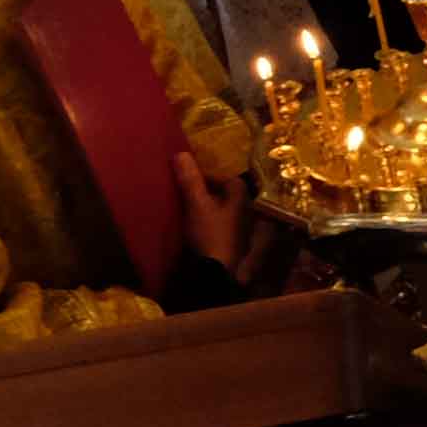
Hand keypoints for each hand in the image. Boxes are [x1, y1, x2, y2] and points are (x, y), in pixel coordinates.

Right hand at [171, 145, 245, 278]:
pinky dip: (207, 224)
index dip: (211, 176)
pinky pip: (218, 228)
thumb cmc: (210, 233)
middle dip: (209, 192)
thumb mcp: (197, 204)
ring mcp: (239, 231)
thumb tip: (181, 154)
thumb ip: (190, 180)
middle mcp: (245, 214)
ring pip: (222, 213)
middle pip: (226, 197)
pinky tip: (193, 227)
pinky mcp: (229, 246)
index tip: (191, 177)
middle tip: (187, 191)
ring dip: (207, 209)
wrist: (214, 272)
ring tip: (187, 207)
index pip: (230, 180)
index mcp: (242, 200)